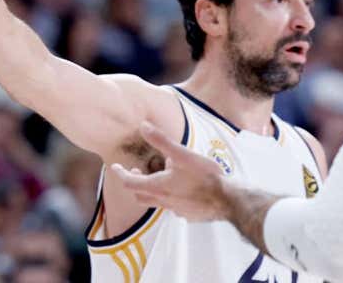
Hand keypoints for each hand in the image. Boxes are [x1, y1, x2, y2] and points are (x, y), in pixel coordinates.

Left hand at [111, 122, 229, 222]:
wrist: (228, 200)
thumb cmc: (205, 176)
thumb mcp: (182, 154)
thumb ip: (161, 141)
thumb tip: (142, 126)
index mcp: (158, 186)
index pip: (130, 182)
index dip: (121, 173)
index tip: (114, 167)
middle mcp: (164, 201)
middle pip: (140, 195)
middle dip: (135, 184)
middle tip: (136, 173)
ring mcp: (177, 210)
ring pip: (157, 203)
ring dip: (153, 191)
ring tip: (160, 178)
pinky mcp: (189, 215)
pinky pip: (174, 208)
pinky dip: (171, 199)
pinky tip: (181, 191)